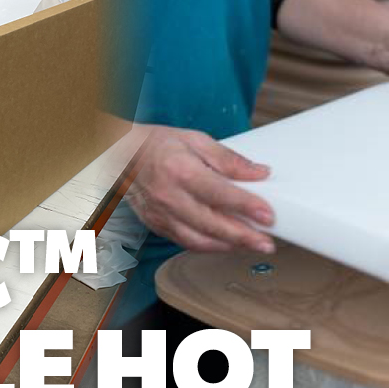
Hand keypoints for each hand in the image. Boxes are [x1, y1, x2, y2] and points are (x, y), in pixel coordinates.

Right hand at [127, 127, 275, 252]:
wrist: (121, 156)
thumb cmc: (158, 145)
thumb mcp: (196, 140)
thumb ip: (228, 159)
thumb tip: (258, 173)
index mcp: (180, 171)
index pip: (219, 193)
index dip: (245, 206)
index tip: (268, 215)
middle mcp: (169, 197)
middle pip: (211, 224)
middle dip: (242, 237)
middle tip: (266, 243)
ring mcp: (161, 215)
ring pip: (198, 241)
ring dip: (228, 247)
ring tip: (251, 246)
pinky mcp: (157, 225)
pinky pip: (186, 242)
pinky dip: (209, 246)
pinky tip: (227, 243)